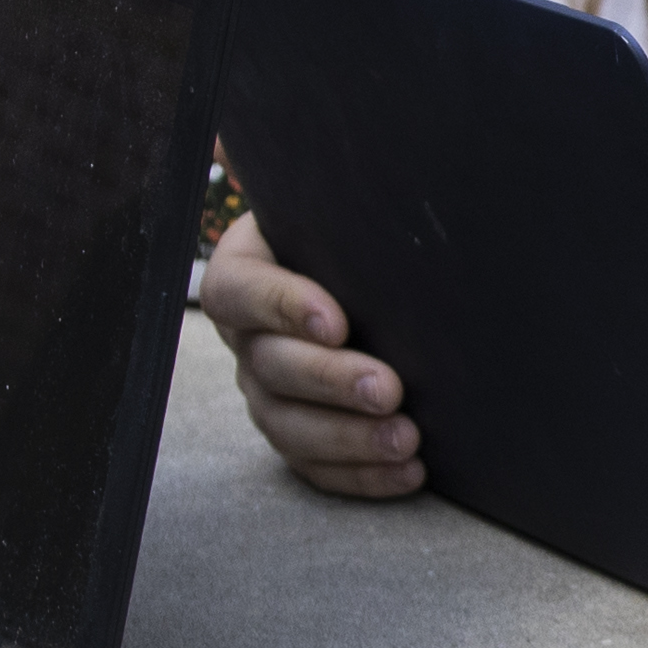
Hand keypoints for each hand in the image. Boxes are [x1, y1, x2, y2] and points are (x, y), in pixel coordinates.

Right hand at [200, 212, 422, 499]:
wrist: (364, 280)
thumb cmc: (345, 238)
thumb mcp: (330, 213)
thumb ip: (328, 204)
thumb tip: (294, 173)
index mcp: (243, 277)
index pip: (238, 291)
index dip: (281, 307)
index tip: (336, 321)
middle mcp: (246, 340)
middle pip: (271, 367)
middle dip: (331, 383)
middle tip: (388, 389)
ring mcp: (267, 393)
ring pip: (290, 426)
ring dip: (349, 438)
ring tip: (405, 438)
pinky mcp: (297, 435)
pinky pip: (317, 466)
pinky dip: (362, 475)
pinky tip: (408, 471)